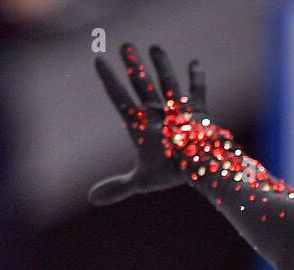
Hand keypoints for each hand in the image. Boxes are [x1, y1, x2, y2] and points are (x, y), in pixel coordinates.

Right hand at [89, 42, 207, 205]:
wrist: (203, 165)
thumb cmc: (171, 172)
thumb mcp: (141, 181)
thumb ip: (117, 187)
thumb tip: (91, 199)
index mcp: (141, 125)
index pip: (119, 98)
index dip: (109, 79)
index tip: (99, 60)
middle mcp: (159, 112)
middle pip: (142, 83)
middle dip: (132, 64)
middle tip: (125, 45)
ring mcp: (180, 109)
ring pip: (168, 81)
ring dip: (161, 64)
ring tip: (155, 48)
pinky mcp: (199, 110)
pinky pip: (198, 91)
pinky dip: (197, 78)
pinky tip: (195, 63)